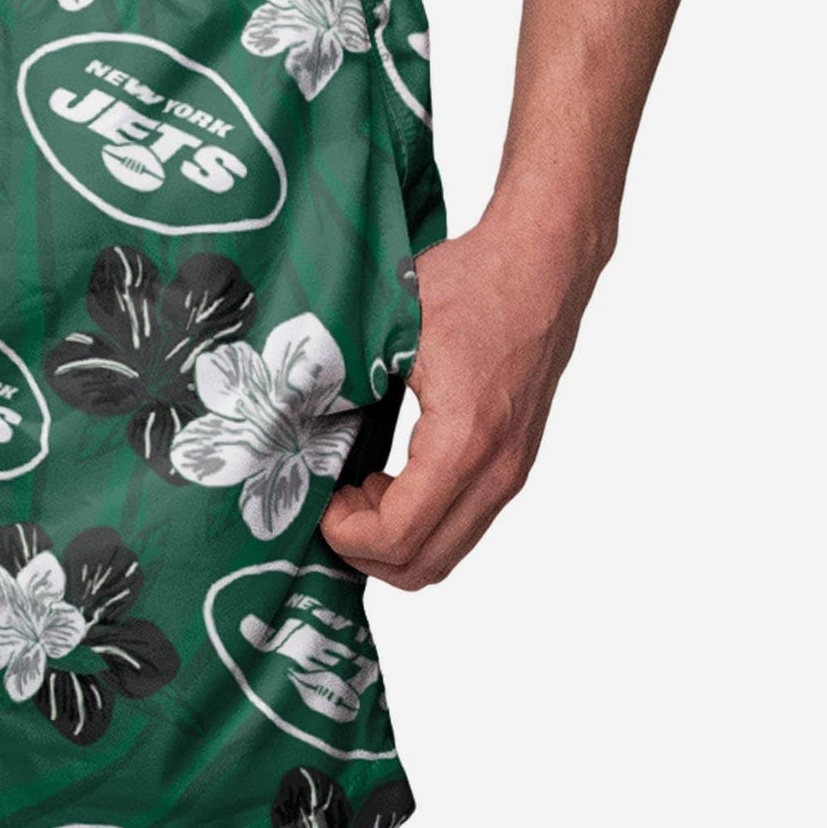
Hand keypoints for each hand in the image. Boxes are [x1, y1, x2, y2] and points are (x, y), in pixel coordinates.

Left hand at [321, 214, 599, 588]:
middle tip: (329, 507)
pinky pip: (462, 525)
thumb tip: (283, 419)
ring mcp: (513, 472)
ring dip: (392, 540)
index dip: (343, 534)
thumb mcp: (388, 326)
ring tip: (354, 492)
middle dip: (363, 551)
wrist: (543, 260)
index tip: (316, 500)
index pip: (398, 536)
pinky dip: (418, 523)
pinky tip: (384, 480)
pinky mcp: (513, 464)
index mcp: (465, 441)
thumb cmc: (470, 282)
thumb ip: (338, 380)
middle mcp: (499, 470)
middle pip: (425, 567)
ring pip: (446, 554)